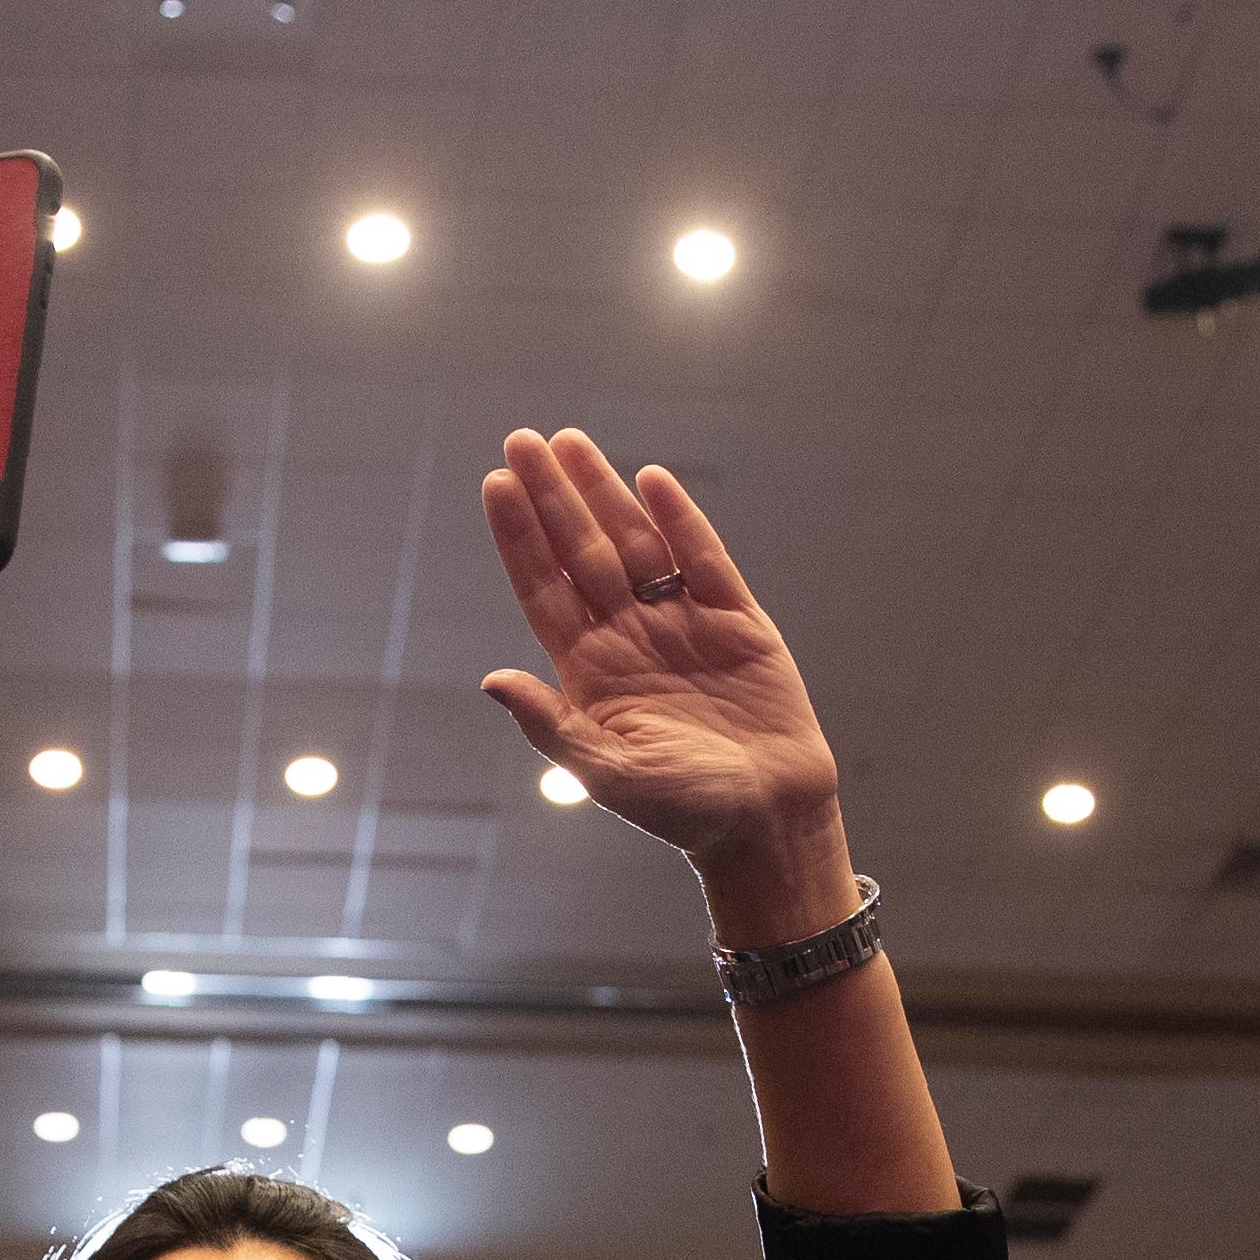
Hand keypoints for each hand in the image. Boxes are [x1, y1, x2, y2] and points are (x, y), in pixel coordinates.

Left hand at [473, 430, 844, 905]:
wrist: (768, 821)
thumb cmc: (682, 811)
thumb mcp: (606, 772)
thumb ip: (551, 724)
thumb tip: (491, 680)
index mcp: (591, 671)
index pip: (544, 589)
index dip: (520, 537)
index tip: (495, 484)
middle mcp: (630, 638)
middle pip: (582, 552)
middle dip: (552, 497)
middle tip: (523, 439)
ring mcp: (683, 624)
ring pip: (636, 543)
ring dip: (604, 493)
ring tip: (570, 442)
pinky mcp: (737, 621)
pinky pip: (704, 559)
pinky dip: (680, 519)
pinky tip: (649, 480)